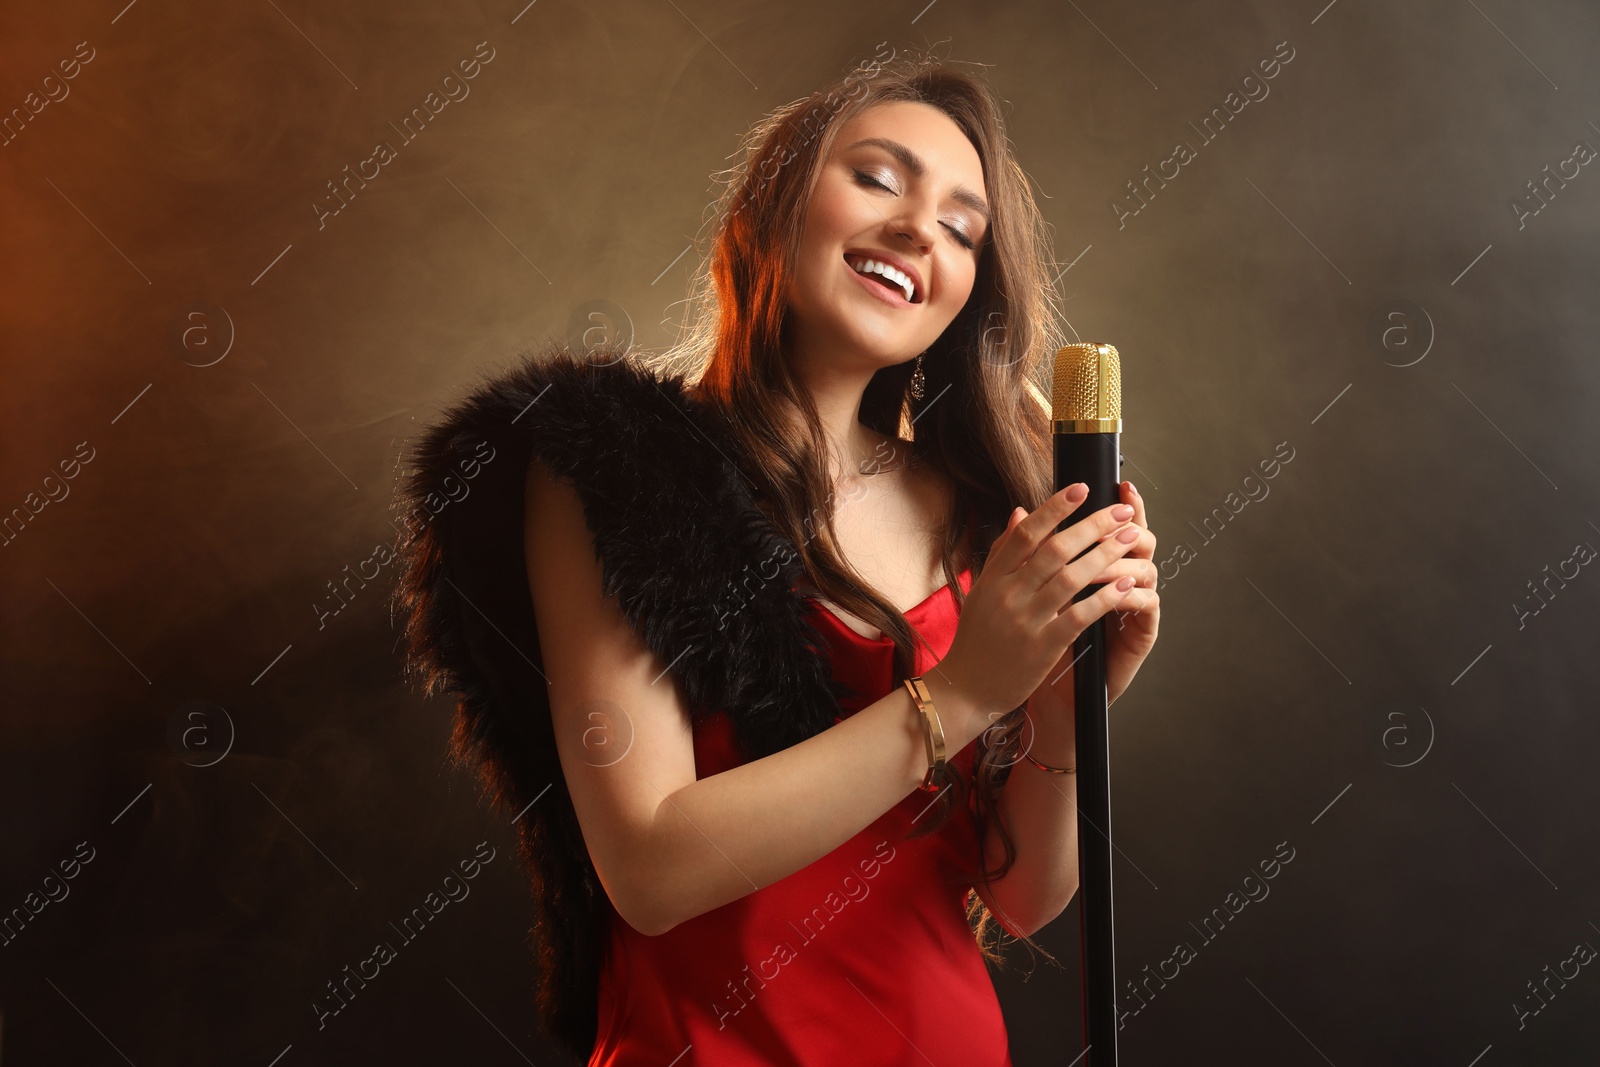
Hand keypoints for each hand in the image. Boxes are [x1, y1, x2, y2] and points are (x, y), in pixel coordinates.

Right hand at [933, 483, 1145, 725]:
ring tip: (1131, 539)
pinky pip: (1080, 615)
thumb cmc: (977, 640)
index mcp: (993, 577)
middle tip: (1121, 512)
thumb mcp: (982, 590)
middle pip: (1055, 549)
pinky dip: (1105, 597)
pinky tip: (1125, 584)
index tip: (1082, 488)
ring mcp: (1026, 620)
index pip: (1026, 532)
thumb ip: (1003, 552)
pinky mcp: (1043, 647)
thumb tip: (1021, 512)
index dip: (1055, 507)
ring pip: (1072, 578)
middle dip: (1093, 526)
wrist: (965, 688)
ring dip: (1106, 554)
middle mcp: (1008, 594)